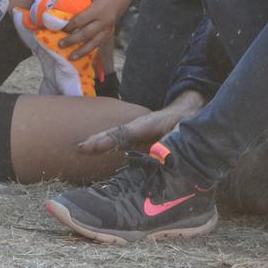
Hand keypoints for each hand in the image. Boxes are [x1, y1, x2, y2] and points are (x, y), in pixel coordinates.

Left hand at [61, 0, 133, 57]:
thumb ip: (76, 0)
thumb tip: (63, 9)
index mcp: (98, 9)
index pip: (79, 22)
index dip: (68, 27)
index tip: (58, 30)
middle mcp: (105, 20)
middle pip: (86, 34)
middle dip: (72, 41)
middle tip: (60, 45)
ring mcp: (110, 25)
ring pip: (95, 42)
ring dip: (83, 51)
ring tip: (72, 57)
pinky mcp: (113, 27)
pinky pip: (102, 41)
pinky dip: (93, 48)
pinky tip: (85, 53)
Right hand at [76, 90, 203, 154]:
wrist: (186, 111)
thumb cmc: (186, 120)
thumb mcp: (185, 130)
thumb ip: (174, 142)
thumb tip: (164, 156)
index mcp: (147, 125)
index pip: (125, 132)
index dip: (110, 140)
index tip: (95, 146)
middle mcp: (137, 127)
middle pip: (114, 132)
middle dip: (97, 140)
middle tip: (81, 148)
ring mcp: (134, 131)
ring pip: (112, 135)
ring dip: (96, 142)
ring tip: (81, 149)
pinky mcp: (135, 136)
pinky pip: (116, 139)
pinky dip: (102, 144)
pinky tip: (91, 149)